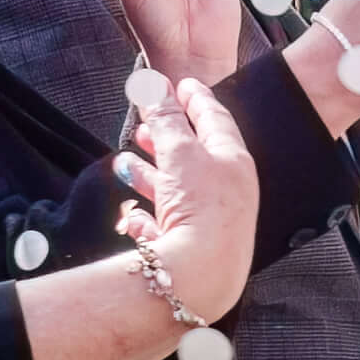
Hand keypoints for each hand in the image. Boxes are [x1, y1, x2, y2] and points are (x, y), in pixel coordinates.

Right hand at [121, 74, 260, 325]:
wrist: (201, 275)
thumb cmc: (200, 207)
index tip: (182, 84)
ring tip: (124, 163)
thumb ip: (167, 119)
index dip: (196, 99)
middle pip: (195, 157)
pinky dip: (148, 218)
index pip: (217, 120)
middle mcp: (230, 193)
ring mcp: (211, 223)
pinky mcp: (191, 252)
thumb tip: (157, 87)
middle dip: (167, 140)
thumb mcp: (181, 152)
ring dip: (150, 175)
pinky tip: (131, 216)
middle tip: (144, 127)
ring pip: (177, 191)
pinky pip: (166, 228)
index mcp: (235, 163)